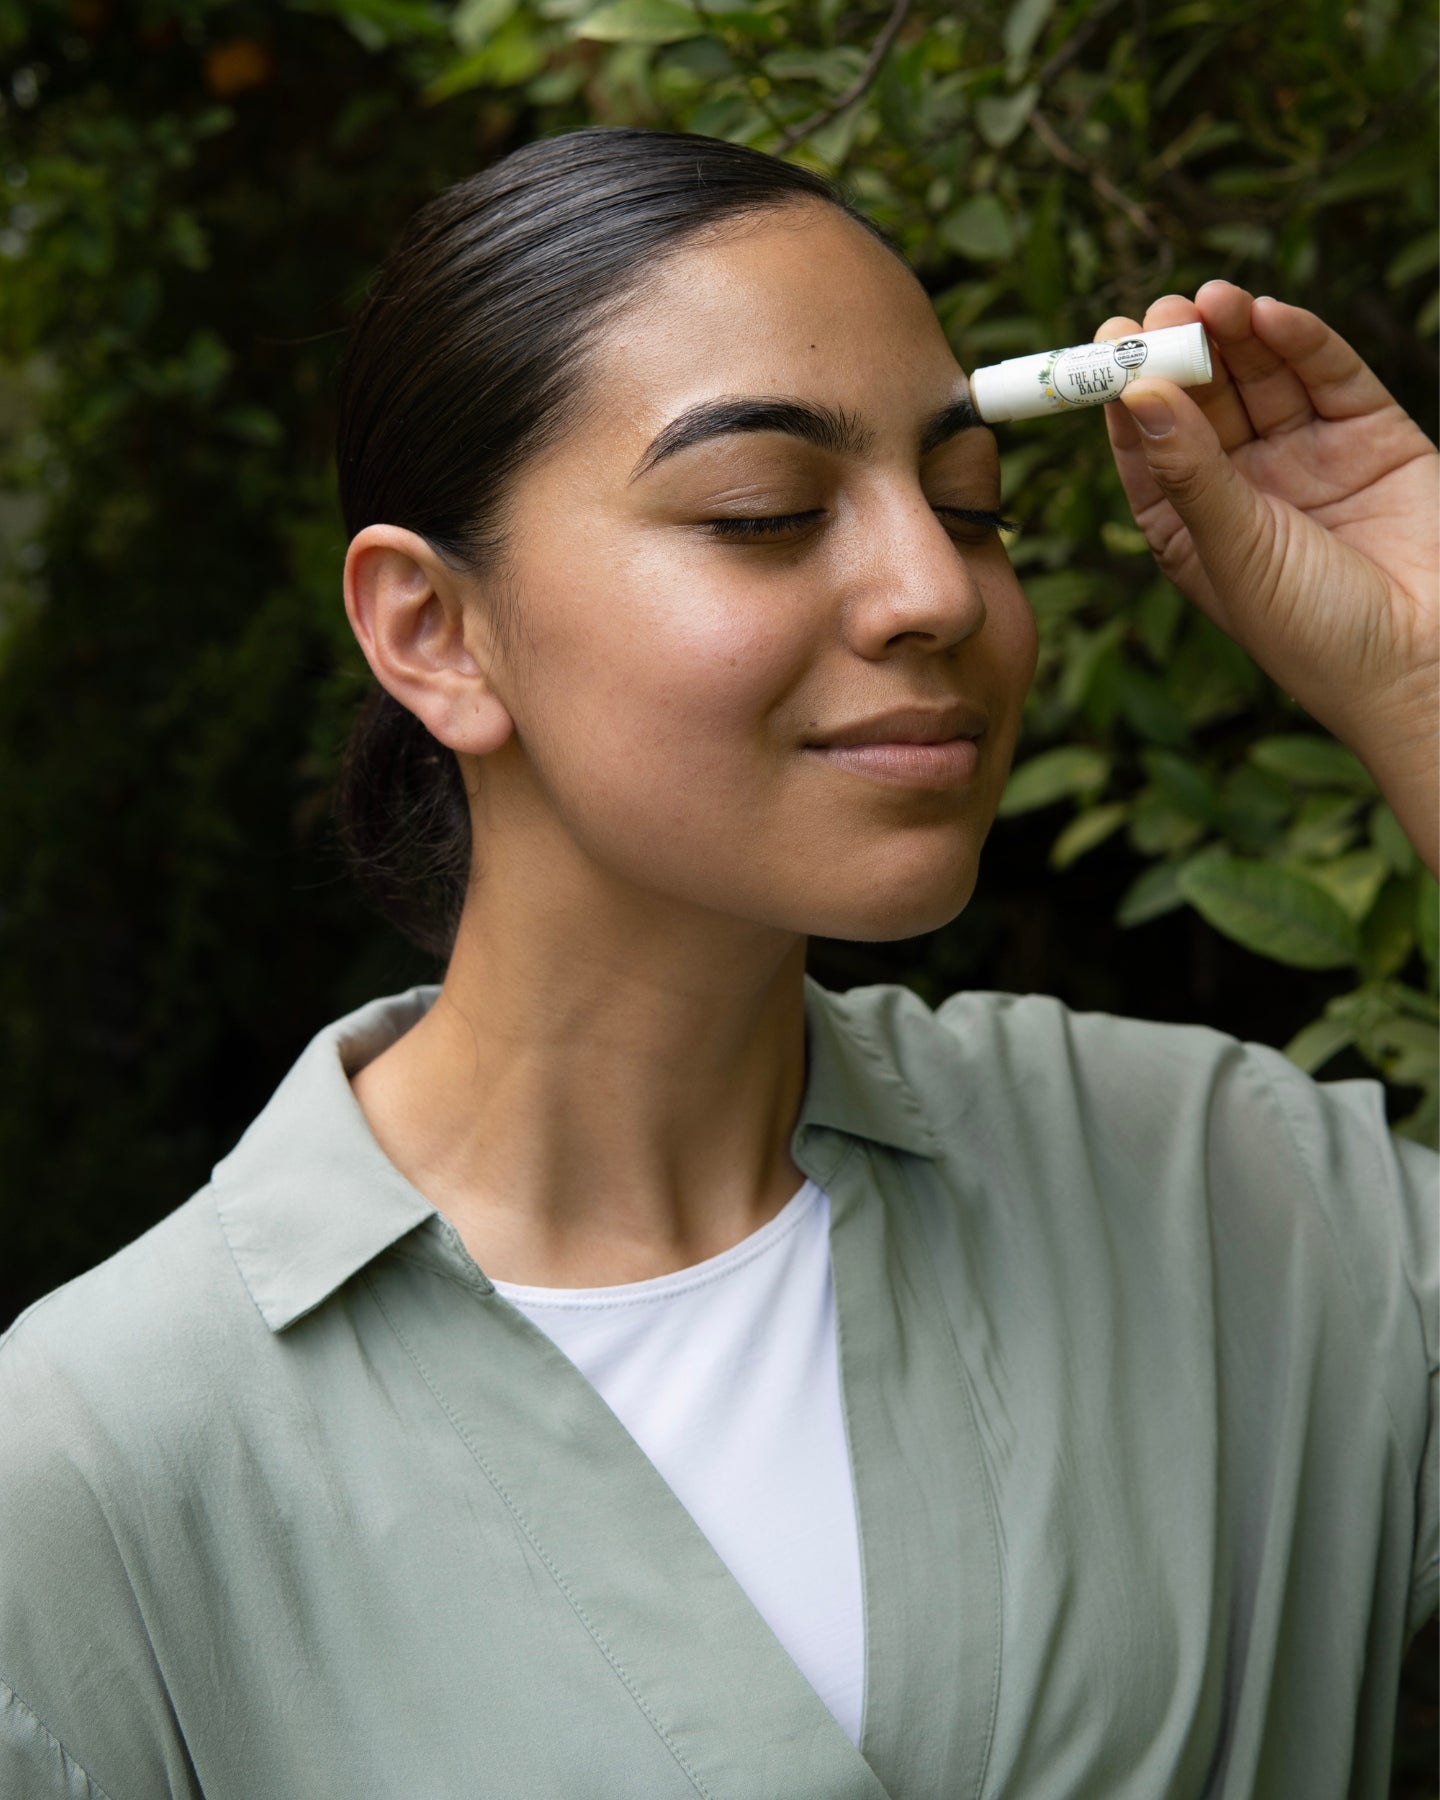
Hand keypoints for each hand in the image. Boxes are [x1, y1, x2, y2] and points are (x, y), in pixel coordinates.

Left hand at [1097, 280, 1438, 874]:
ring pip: (1261, 376)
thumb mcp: (1235, 550)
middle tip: (1161, 311)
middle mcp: (1245, 485)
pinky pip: (1328, 376)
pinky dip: (1299, 341)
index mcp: (1191, 525)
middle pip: (1200, 399)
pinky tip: (1267, 315)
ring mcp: (1308, 456)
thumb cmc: (1315, 633)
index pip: (1146, 444)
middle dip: (1180, 351)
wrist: (1425, 663)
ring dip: (1233, 333)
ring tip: (1210, 299)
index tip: (1106, 343)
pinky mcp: (1372, 435)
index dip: (1124, 392)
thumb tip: (1136, 395)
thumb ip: (1190, 471)